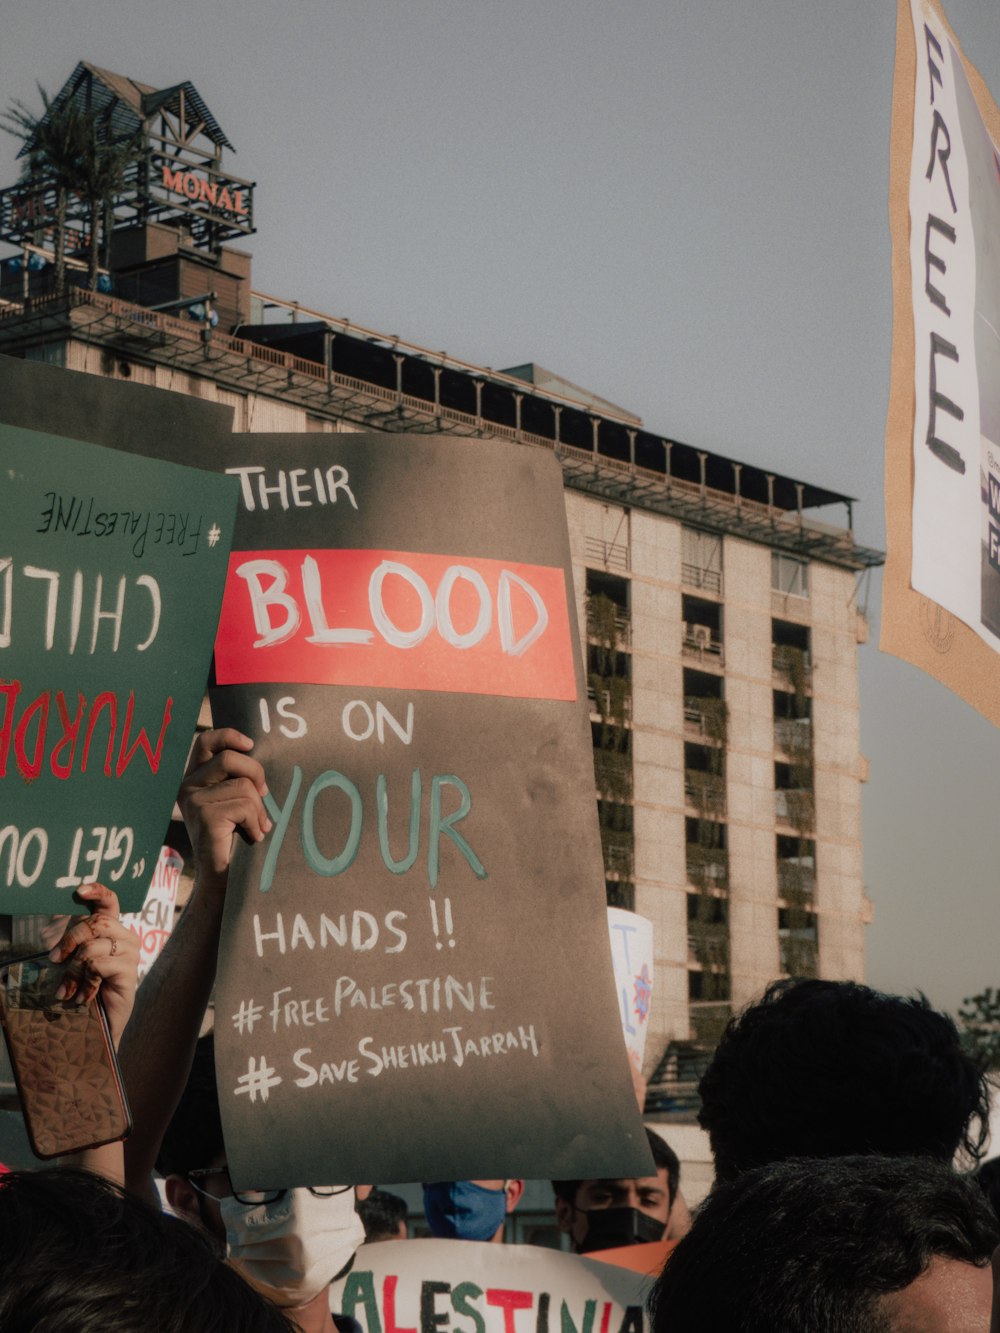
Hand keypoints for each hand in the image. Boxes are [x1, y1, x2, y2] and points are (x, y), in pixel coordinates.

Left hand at [43, 884, 138, 1046]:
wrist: (95, 1026)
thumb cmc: (81, 990)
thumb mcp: (72, 962)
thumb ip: (70, 942)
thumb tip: (51, 923)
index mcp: (111, 930)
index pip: (110, 902)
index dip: (98, 891)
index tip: (79, 890)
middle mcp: (125, 937)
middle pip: (97, 923)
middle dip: (70, 940)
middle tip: (55, 959)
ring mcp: (131, 953)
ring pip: (92, 947)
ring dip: (73, 970)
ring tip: (68, 989)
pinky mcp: (130, 971)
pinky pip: (98, 965)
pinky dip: (84, 983)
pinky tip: (83, 997)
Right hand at [179, 728, 270, 894]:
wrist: (223, 879)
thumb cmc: (235, 838)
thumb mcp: (234, 801)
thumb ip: (237, 778)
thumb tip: (255, 753)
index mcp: (194, 778)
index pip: (206, 741)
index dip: (229, 736)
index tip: (250, 745)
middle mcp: (188, 786)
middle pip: (229, 758)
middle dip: (256, 773)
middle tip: (265, 794)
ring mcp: (193, 800)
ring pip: (243, 785)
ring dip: (259, 807)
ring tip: (258, 826)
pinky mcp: (204, 815)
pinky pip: (244, 806)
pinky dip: (256, 821)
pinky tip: (253, 836)